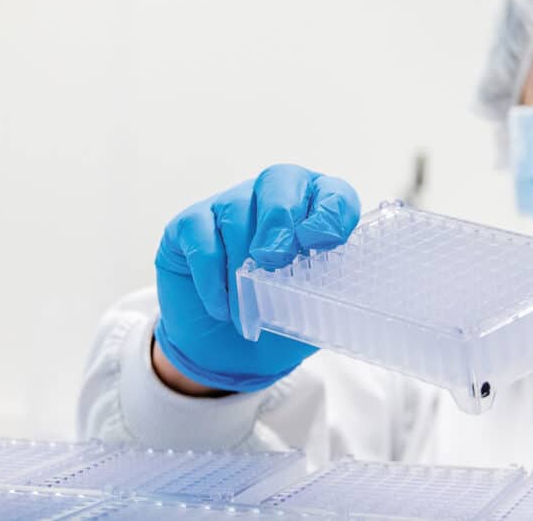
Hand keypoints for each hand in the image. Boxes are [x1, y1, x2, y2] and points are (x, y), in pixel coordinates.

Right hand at [154, 164, 359, 392]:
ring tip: (246, 309)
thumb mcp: (312, 309)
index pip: (334, 194)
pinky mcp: (189, 224)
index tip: (323, 242)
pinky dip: (211, 275)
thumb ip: (326, 289)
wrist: (227, 352)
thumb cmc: (278, 320)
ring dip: (241, 264)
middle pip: (279, 180)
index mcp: (316, 210)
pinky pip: (200, 235)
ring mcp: (227, 205)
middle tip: (275, 259)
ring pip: (236, 210)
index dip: (331, 211)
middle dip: (280, 218)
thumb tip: (343, 287)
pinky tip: (221, 307)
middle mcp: (273, 196)